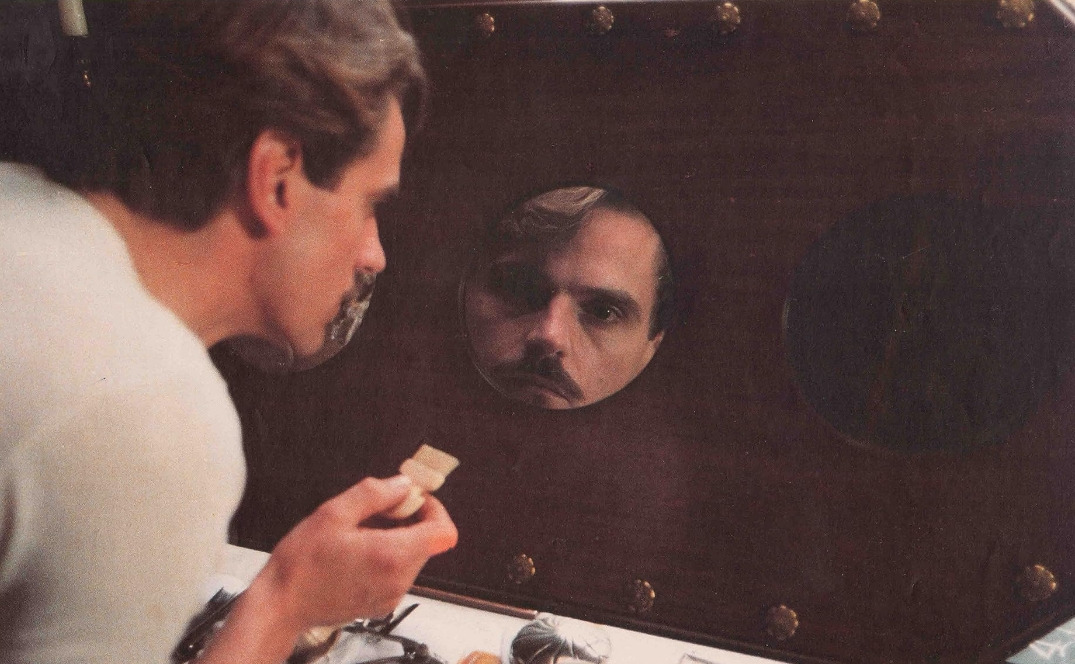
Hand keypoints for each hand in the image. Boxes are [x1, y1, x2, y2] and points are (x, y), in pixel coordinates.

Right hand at [250, 475, 457, 630]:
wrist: (281, 606)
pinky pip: (397, 573)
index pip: (444, 532)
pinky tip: (356, 552)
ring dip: (396, 538)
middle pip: (427, 542)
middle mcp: (398, 580)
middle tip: (376, 512)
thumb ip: (374, 493)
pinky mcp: (381, 604)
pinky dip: (386, 557)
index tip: (411, 499)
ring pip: (412, 557)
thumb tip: (403, 484)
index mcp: (391, 556)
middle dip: (409, 521)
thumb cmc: (301, 564)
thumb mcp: (333, 513)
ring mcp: (391, 595)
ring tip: (360, 533)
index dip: (433, 509)